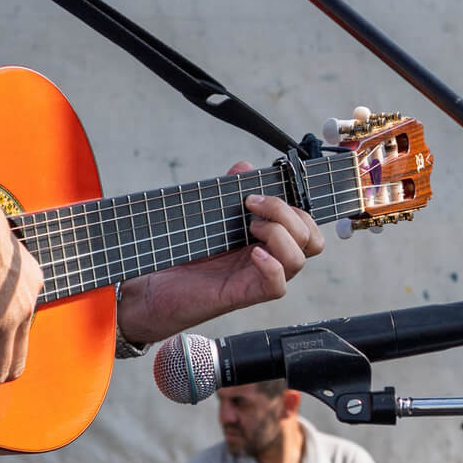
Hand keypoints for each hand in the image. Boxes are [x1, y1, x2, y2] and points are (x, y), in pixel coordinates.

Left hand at [115, 161, 323, 344]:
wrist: (152, 287)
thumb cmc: (180, 254)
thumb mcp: (207, 216)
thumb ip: (228, 192)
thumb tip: (246, 167)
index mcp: (264, 239)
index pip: (305, 225)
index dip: (296, 206)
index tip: (259, 192)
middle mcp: (267, 258)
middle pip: (310, 239)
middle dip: (289, 214)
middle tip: (252, 205)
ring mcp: (257, 277)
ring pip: (299, 260)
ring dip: (280, 235)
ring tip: (249, 228)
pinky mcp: (243, 295)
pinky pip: (278, 286)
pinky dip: (272, 266)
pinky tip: (253, 254)